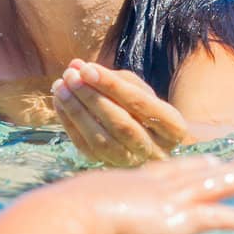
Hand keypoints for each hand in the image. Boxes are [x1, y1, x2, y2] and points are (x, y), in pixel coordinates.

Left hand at [52, 60, 189, 165]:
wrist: (151, 142)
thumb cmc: (144, 109)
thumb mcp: (139, 90)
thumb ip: (113, 78)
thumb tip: (78, 66)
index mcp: (173, 127)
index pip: (139, 103)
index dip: (111, 85)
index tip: (87, 68)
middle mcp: (156, 151)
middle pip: (121, 124)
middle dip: (92, 97)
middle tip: (71, 75)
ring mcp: (132, 163)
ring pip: (102, 140)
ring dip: (77, 111)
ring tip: (60, 86)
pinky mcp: (109, 168)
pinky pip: (86, 147)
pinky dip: (70, 123)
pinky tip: (60, 102)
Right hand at [54, 152, 233, 233]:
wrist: (67, 217)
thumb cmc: (55, 219)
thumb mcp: (62, 215)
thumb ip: (66, 222)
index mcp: (124, 183)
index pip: (163, 173)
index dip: (188, 168)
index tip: (206, 161)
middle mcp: (150, 186)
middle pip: (195, 172)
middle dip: (223, 167)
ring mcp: (165, 200)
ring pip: (213, 184)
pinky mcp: (175, 220)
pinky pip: (215, 218)